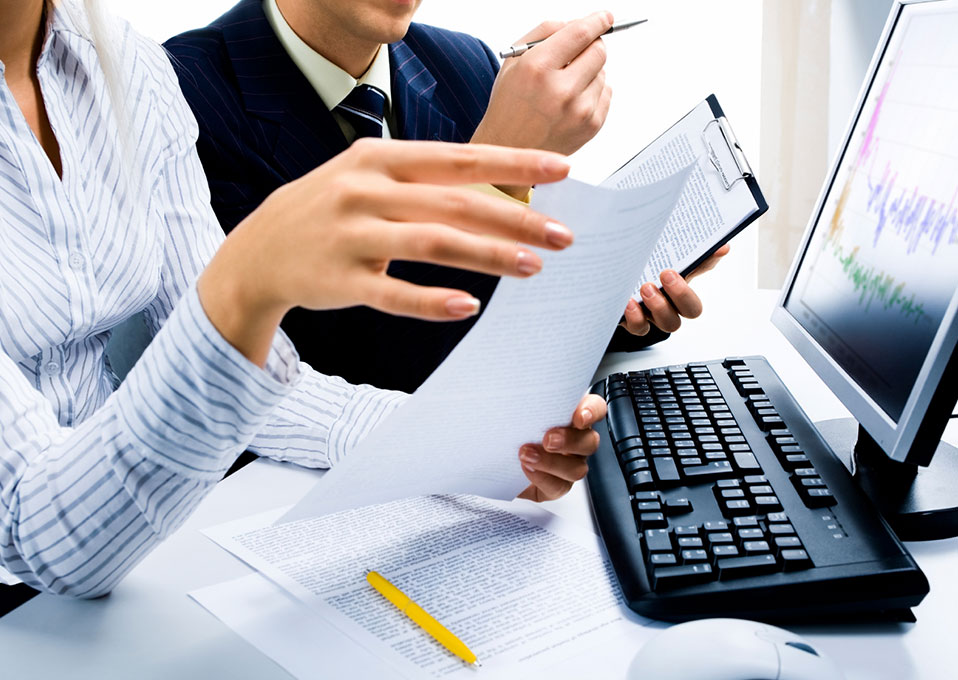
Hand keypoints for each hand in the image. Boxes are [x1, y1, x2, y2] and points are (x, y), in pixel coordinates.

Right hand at [199, 139, 572, 365]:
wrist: (258, 249)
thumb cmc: (330, 208)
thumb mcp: (369, 176)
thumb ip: (424, 180)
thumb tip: (497, 192)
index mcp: (380, 158)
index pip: (458, 157)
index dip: (513, 164)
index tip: (561, 170)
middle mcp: (366, 190)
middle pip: (455, 202)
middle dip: (515, 218)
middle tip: (562, 235)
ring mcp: (351, 235)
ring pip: (431, 244)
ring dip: (486, 256)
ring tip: (531, 266)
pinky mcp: (340, 280)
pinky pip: (392, 293)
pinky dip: (431, 302)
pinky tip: (468, 307)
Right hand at [471, 11, 613, 197]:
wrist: (508, 150)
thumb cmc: (509, 106)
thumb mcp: (513, 62)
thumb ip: (544, 33)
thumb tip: (576, 22)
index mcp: (537, 68)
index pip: (580, 33)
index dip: (597, 21)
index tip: (605, 17)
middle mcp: (561, 90)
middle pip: (599, 50)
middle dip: (591, 47)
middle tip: (577, 55)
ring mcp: (579, 110)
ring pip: (603, 73)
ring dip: (589, 73)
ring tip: (564, 89)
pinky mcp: (591, 126)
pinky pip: (606, 94)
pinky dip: (593, 93)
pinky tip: (571, 104)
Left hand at [517, 394, 606, 501]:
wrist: (492, 458)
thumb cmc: (510, 428)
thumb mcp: (515, 409)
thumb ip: (524, 400)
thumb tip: (515, 392)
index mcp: (570, 416)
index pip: (595, 408)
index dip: (592, 411)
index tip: (579, 416)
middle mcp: (575, 441)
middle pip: (590, 442)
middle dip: (570, 441)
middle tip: (548, 439)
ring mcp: (568, 465)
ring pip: (577, 468)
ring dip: (552, 462)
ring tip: (526, 455)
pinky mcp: (556, 485)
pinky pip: (559, 487)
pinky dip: (542, 478)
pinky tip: (526, 468)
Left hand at [621, 245, 729, 335]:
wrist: (609, 276)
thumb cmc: (639, 265)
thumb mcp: (658, 253)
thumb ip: (684, 250)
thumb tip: (720, 245)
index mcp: (682, 283)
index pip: (705, 273)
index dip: (707, 266)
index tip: (705, 252)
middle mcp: (673, 303)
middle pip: (691, 310)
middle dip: (682, 293)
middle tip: (666, 274)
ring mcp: (654, 315)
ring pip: (669, 323)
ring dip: (660, 306)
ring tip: (646, 287)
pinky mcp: (635, 322)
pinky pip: (639, 328)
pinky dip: (635, 317)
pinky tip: (627, 302)